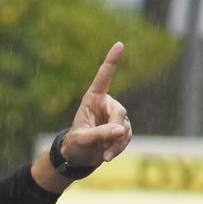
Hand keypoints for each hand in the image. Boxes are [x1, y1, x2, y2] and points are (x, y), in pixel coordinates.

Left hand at [61, 43, 133, 168]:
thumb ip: (100, 133)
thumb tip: (121, 129)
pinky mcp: (121, 128)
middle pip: (120, 112)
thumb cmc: (75, 145)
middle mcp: (106, 104)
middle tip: (103, 147)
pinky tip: (107, 156)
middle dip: (114, 130)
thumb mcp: (82, 139)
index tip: (119, 44)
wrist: (78, 158)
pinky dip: (119, 148)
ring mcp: (115, 117)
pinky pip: (127, 136)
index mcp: (93, 99)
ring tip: (103, 155)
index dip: (111, 61)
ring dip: (116, 143)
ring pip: (125, 126)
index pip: (103, 78)